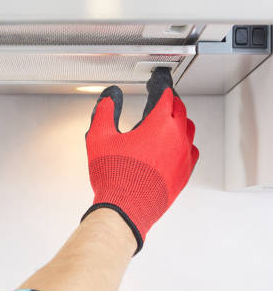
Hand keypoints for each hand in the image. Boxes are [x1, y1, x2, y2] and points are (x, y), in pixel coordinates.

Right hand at [82, 68, 198, 253]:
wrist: (125, 209)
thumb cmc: (114, 176)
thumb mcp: (99, 137)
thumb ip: (105, 112)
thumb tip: (109, 98)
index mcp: (159, 124)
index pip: (165, 96)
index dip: (160, 85)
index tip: (158, 81)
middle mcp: (177, 138)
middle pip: (180, 110)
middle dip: (171, 100)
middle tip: (163, 97)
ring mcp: (183, 157)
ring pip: (188, 130)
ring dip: (179, 119)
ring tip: (169, 118)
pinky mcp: (183, 174)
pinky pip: (191, 151)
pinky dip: (184, 142)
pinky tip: (176, 145)